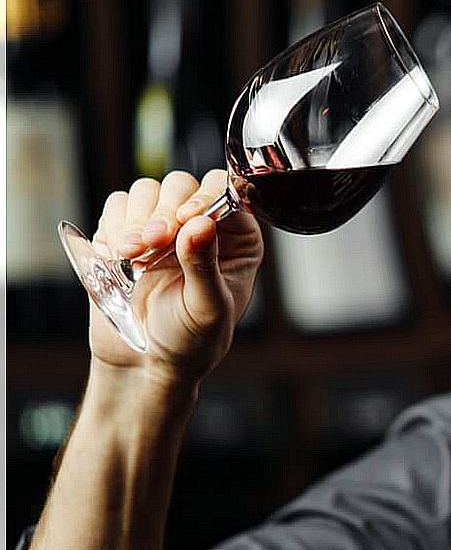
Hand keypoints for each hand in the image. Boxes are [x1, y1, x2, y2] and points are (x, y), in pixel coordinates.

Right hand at [89, 169, 263, 384]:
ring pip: (148, 191)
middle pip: (182, 186)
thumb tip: (200, 224)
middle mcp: (201, 226)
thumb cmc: (191, 340)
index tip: (185, 220)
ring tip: (131, 254)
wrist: (146, 363)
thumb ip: (204, 266)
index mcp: (237, 239)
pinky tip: (118, 257)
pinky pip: (117, 207)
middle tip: (152, 243)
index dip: (204, 198)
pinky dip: (114, 226)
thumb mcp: (207, 309)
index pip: (225, 193)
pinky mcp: (128, 232)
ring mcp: (163, 226)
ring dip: (135, 219)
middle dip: (164, 211)